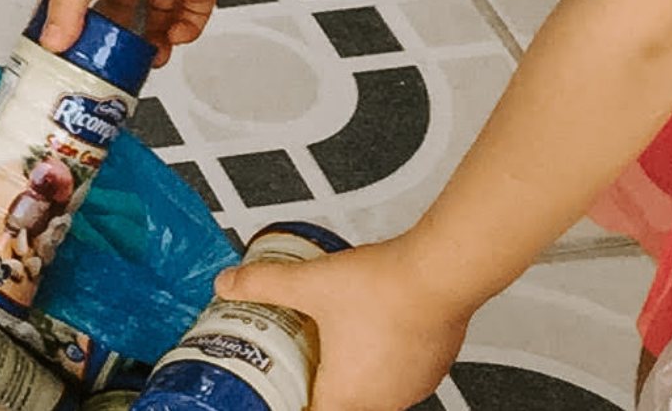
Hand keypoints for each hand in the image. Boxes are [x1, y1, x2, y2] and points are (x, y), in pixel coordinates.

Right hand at [37, 0, 247, 62]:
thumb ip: (69, 4)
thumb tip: (52, 40)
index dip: (60, 16)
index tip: (56, 45)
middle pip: (113, 16)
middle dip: (109, 43)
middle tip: (103, 64)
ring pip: (151, 24)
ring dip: (148, 47)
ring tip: (144, 60)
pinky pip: (188, 22)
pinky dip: (182, 34)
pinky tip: (173, 37)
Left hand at [217, 234, 477, 410]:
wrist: (440, 273)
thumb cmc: (387, 289)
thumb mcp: (309, 283)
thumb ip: (264, 283)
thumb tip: (231, 283)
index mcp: (350, 396)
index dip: (292, 402)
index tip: (281, 390)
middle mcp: (384, 400)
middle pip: (341, 406)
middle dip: (316, 387)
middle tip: (298, 365)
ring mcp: (412, 387)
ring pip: (373, 394)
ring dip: (351, 376)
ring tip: (331, 347)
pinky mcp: (431, 369)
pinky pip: (398, 378)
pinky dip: (380, 363)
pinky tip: (369, 335)